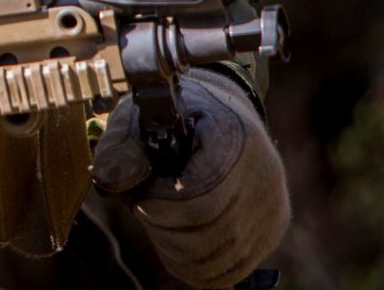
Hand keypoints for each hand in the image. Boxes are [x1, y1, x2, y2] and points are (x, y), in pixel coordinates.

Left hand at [91, 71, 289, 287]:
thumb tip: (111, 180)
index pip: (196, 203)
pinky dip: (190, 263)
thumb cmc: (176, 112)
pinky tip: (174, 235)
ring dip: (171, 247)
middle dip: (159, 228)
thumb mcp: (140, 115)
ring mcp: (272, 211)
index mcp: (235, 141)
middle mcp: (265, 179)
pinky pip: (226, 273)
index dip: (155, 206)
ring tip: (159, 213)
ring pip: (212, 263)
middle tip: (143, 201)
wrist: (222, 110)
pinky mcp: (271, 233)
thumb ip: (121, 146)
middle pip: (204, 238)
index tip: (139, 190)